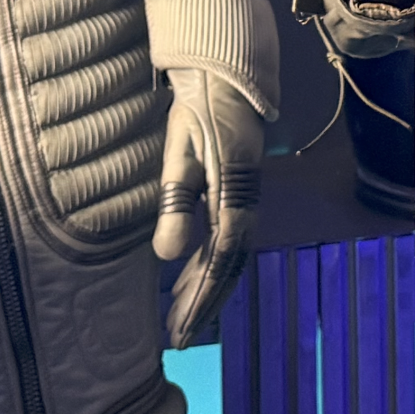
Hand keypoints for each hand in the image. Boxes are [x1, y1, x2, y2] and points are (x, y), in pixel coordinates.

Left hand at [155, 69, 265, 345]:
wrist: (224, 77)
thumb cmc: (198, 111)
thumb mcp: (180, 154)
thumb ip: (175, 203)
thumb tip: (168, 257)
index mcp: (235, 196)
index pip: (220, 262)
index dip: (202, 298)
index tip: (181, 328)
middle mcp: (246, 203)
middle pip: (228, 267)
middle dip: (204, 303)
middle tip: (178, 336)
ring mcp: (243, 199)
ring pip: (229, 257)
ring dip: (206, 288)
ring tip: (179, 316)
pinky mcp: (235, 194)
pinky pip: (226, 240)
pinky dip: (208, 265)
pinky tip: (187, 277)